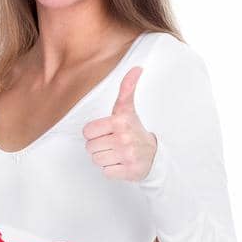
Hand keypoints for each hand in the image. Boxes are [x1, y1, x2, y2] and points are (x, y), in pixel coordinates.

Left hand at [82, 66, 157, 181]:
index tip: (106, 132)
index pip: (87, 131)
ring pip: (97, 160)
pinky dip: (112, 170)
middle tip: (112, 144)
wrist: (154, 155)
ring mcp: (127, 155)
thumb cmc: (134, 130)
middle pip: (90, 148)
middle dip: (99, 147)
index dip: (94, 133)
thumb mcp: (128, 108)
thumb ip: (127, 88)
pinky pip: (106, 172)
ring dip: (104, 159)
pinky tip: (121, 163)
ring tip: (116, 153)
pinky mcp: (129, 171)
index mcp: (120, 121)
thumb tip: (137, 68)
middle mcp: (124, 138)